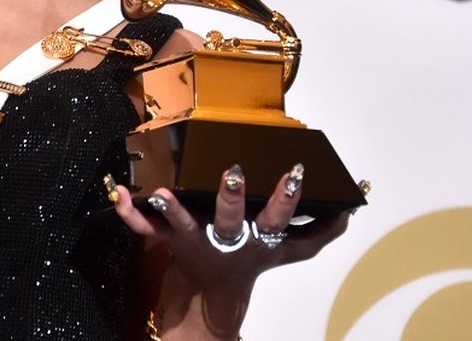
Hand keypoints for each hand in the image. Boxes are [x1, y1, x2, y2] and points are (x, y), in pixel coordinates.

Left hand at [113, 165, 347, 337]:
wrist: (212, 298)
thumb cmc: (251, 260)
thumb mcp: (288, 251)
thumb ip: (320, 231)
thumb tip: (353, 208)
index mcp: (258, 237)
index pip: (279, 219)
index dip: (288, 199)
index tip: (294, 172)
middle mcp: (228, 239)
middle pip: (233, 220)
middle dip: (234, 199)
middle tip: (235, 173)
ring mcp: (195, 240)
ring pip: (184, 225)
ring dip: (173, 209)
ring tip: (162, 193)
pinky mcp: (167, 241)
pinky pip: (144, 229)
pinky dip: (128, 212)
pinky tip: (118, 192)